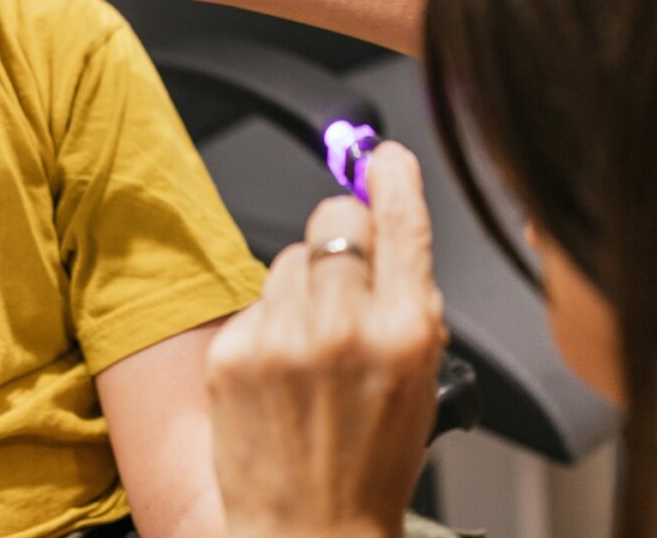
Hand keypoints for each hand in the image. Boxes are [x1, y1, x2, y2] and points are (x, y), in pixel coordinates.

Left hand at [205, 144, 448, 537]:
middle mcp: (345, 327)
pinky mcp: (234, 352)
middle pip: (335, 218)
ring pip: (290, 256)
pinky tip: (280, 370)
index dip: (393, 177)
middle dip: (343, 236)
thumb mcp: (422, 376)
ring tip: (312, 347)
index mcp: (407, 331)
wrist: (310, 531)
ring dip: (303, 284)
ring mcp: (283, 339)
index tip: (386, 156)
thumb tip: (389, 225)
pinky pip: (254, 299)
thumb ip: (410, 298)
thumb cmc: (372, 464)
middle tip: (346, 282)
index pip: (401, 219)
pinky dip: (268, 323)